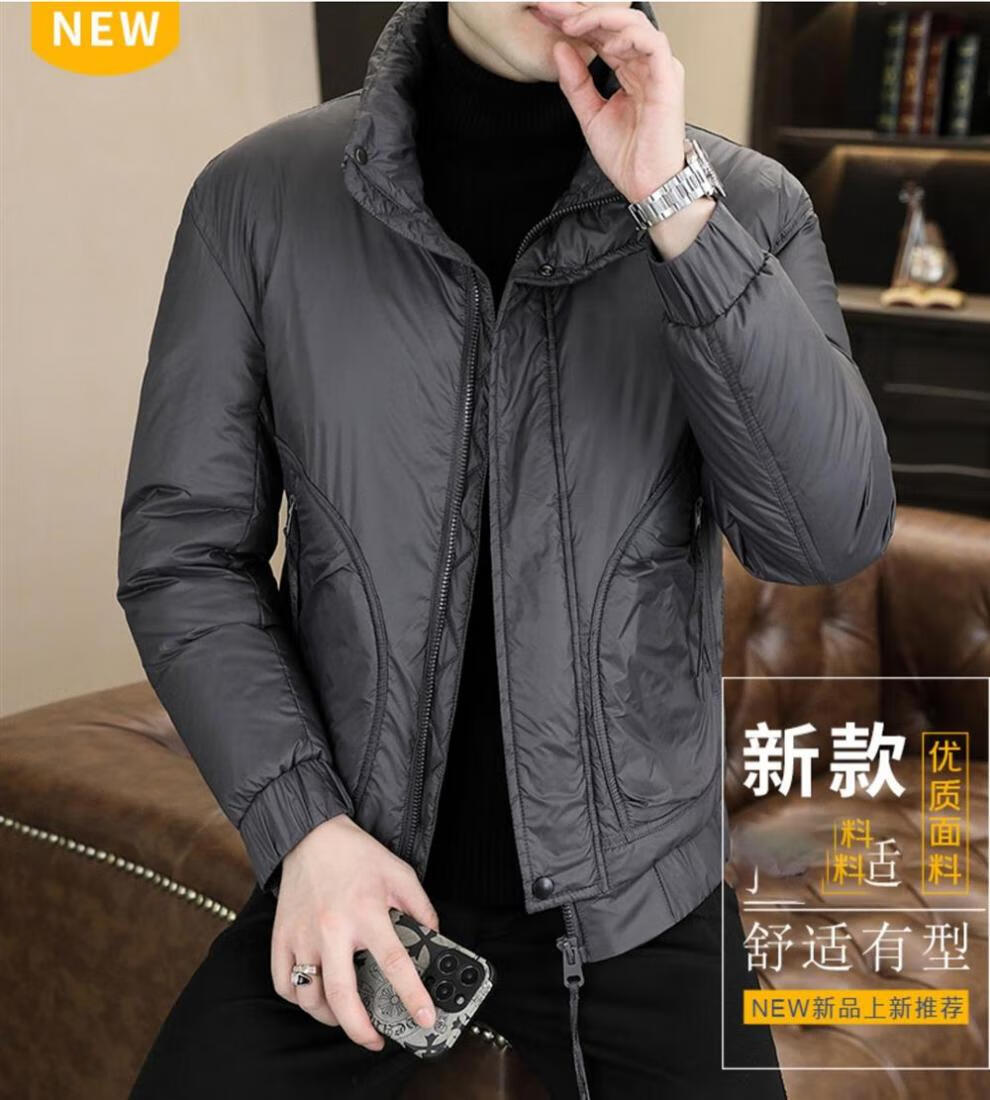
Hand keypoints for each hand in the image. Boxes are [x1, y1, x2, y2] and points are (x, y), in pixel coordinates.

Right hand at [271, 813, 438, 1050]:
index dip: (412, 996)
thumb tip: (435, 940)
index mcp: (367, 912)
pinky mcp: (281, 936)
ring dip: (330, 1016)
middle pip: (343, 994)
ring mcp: (303, 935)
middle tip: (374, 1040)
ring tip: (347, 1017)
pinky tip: (315, 997)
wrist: (312, 834)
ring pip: (310, 996)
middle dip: (360, 1028)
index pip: (395, 963)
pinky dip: (299, 999)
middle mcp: (332, 928)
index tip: (425, 1018)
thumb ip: (421, 909)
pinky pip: (284, 983)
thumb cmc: (358, 856)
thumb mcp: (401, 874)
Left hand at [540, 2, 712, 259]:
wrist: (646, 185)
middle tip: (550, 7)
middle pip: (614, 22)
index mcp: (630, 70)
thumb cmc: (628, 156)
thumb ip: (575, 82)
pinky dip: (627, 37)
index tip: (544, 15)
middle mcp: (646, 64)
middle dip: (580, 11)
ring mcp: (659, 69)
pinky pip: (651, 43)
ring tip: (572, 23)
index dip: (573, 21)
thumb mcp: (589, 114)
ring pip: (633, 23)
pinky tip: (605, 43)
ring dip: (600, 17)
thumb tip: (558, 49)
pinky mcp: (668, 79)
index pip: (601, 34)